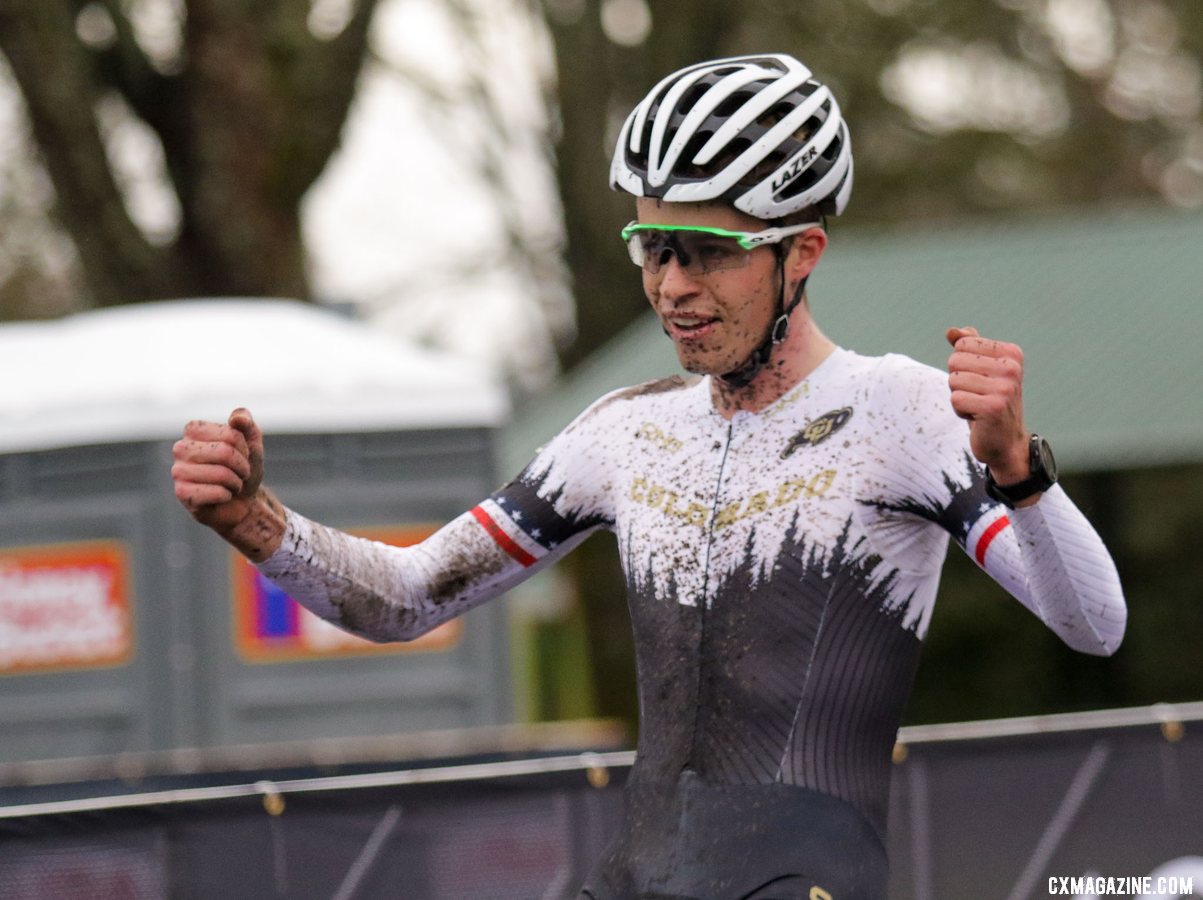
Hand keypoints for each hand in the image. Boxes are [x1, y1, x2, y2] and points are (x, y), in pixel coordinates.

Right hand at [172, 408, 283, 560]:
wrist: (242, 500)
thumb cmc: (242, 468)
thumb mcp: (252, 443)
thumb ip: (247, 424)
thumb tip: (238, 418)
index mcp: (194, 429)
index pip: (231, 435)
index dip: (244, 449)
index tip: (242, 456)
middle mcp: (180, 448)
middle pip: (225, 453)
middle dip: (241, 466)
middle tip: (239, 473)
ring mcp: (178, 471)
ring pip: (221, 474)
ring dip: (235, 483)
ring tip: (231, 485)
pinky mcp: (181, 493)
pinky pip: (216, 493)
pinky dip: (227, 496)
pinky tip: (221, 496)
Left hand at [945, 326, 1029, 483]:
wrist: (1006, 441)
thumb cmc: (989, 401)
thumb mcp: (981, 371)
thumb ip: (967, 347)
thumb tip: (951, 331)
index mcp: (1011, 353)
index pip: (962, 344)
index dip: (962, 364)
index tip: (981, 380)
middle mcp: (1012, 368)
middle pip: (955, 360)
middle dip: (958, 381)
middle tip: (978, 395)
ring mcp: (1005, 388)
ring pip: (953, 380)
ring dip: (959, 396)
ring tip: (978, 406)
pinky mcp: (993, 407)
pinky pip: (955, 399)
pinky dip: (960, 410)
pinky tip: (978, 417)